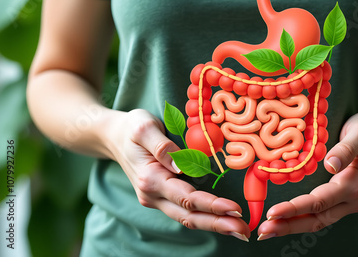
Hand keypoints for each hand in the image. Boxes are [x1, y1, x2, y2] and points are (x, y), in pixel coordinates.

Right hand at [104, 109, 250, 240]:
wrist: (113, 138)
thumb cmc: (131, 129)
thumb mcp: (143, 127)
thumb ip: (162, 146)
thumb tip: (180, 165)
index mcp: (150, 179)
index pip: (186, 197)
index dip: (211, 205)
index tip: (234, 209)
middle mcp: (152, 195)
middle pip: (189, 216)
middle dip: (218, 224)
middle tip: (244, 230)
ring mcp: (156, 199)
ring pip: (188, 217)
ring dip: (214, 225)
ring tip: (240, 229)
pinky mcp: (161, 197)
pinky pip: (185, 211)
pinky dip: (205, 217)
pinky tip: (223, 220)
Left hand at [257, 112, 357, 239]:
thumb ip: (346, 149)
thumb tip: (331, 165)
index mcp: (356, 184)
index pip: (319, 201)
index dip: (294, 208)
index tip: (272, 212)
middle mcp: (354, 200)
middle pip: (317, 219)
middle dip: (288, 226)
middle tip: (262, 230)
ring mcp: (351, 203)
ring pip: (319, 221)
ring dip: (293, 227)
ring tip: (267, 230)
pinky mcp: (346, 201)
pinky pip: (322, 215)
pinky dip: (302, 220)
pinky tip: (285, 221)